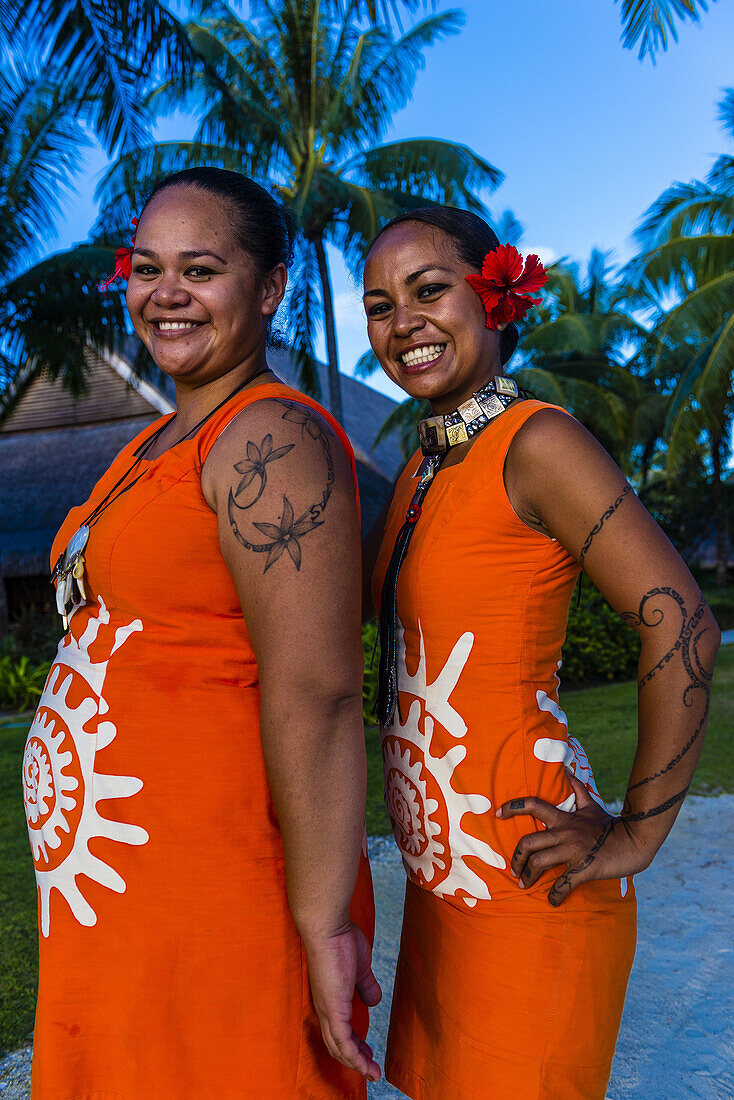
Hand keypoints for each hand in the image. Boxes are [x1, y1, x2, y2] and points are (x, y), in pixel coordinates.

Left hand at [303, 921, 381, 1081]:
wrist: (328, 926)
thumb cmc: (341, 939)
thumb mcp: (361, 967)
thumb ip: (366, 985)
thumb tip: (375, 1001)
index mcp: (329, 997)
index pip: (339, 1028)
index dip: (353, 1043)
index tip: (368, 1051)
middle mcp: (324, 1007)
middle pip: (336, 1043)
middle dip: (355, 1058)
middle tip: (371, 1068)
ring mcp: (327, 1010)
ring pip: (339, 1048)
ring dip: (356, 1064)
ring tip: (373, 1073)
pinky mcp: (333, 1009)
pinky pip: (343, 1043)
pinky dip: (355, 1058)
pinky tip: (366, 1066)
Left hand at [496, 771, 650, 906]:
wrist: (634, 840)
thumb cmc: (609, 824)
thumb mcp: (592, 805)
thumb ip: (577, 789)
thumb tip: (567, 770)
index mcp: (564, 819)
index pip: (533, 806)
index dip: (513, 807)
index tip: (498, 814)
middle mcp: (565, 833)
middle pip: (529, 842)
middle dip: (516, 857)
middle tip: (513, 869)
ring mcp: (574, 851)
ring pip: (539, 863)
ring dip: (528, 876)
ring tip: (524, 884)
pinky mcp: (584, 868)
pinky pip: (563, 883)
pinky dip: (555, 894)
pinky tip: (552, 900)